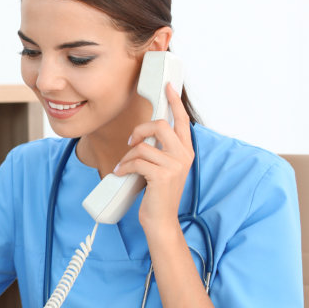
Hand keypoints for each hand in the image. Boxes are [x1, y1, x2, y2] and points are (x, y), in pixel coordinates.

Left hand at [114, 81, 194, 224]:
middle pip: (160, 125)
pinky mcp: (162, 176)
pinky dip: (125, 167)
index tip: (168, 87)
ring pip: (143, 146)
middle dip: (140, 129)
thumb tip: (145, 133)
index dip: (175, 101)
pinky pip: (136, 161)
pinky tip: (122, 173)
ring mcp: (174, 165)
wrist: (162, 221)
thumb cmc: (159, 194)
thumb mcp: (165, 168)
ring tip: (125, 166)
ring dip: (128, 156)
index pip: (182, 120)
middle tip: (132, 140)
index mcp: (186, 151)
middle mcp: (184, 156)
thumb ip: (161, 150)